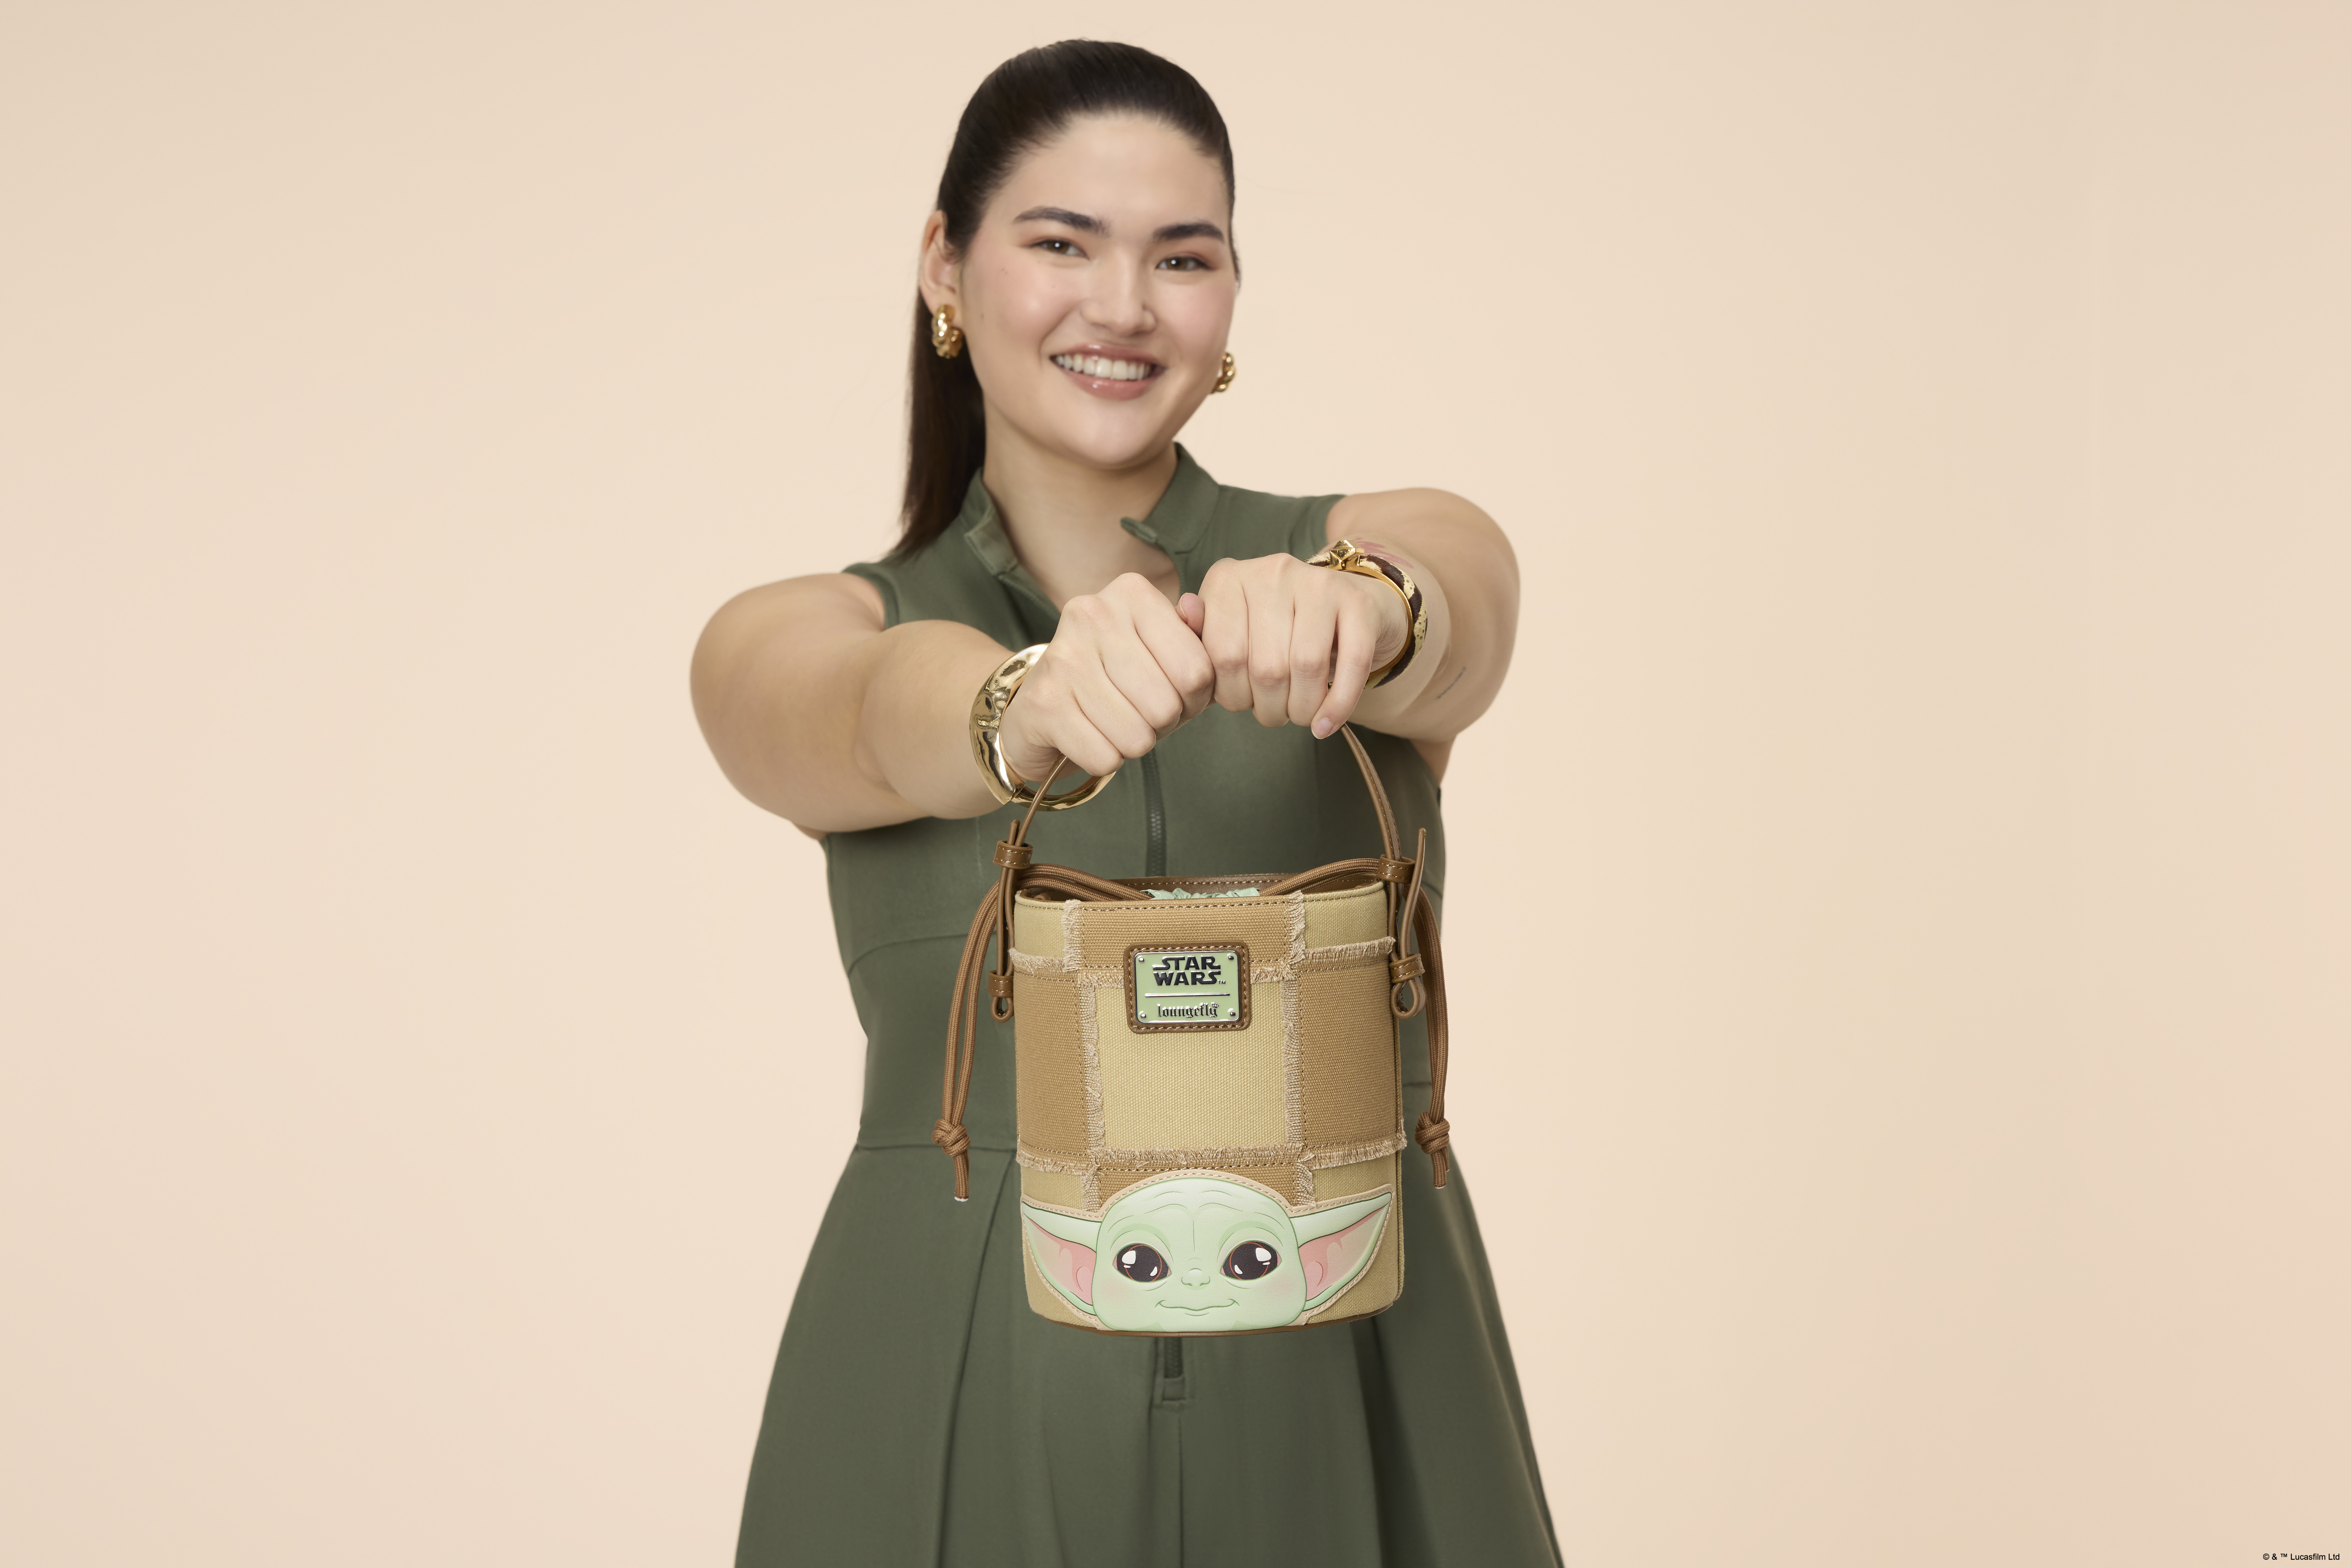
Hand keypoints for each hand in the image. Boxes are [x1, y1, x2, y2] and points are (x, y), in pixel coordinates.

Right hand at [996, 573, 1215, 783]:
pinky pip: (1105, 757)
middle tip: (1141, 713)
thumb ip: (1192, 636)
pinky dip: (1105, 759)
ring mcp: (1064, 657)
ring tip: (1115, 723)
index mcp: (1131, 593)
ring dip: (1134, 743)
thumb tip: (1194, 609)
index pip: (1197, 669)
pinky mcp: (1043, 703)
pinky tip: (1090, 735)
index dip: (1195, 699)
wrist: (1041, 708)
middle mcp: (1093, 614)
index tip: (1174, 694)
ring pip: (1137, 736)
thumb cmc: (1116, 679)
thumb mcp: (1163, 651)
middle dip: (1163, 724)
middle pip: (1167, 706)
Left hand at [1191, 554, 1410, 736]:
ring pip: (1306, 666)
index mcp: (1229, 579)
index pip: (1223, 654)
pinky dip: (1338, 705)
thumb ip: (1201, 637)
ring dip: (1301, 709)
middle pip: (1265, 666)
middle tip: (1273, 714)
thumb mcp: (1230, 632)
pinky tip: (1327, 724)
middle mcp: (1272, 572)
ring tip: (1298, 716)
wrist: (1344, 605)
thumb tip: (1185, 611)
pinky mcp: (1359, 601)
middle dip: (1268, 707)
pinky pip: (1351, 664)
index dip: (1231, 694)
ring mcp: (1319, 583)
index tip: (1241, 703)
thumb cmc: (1276, 630)